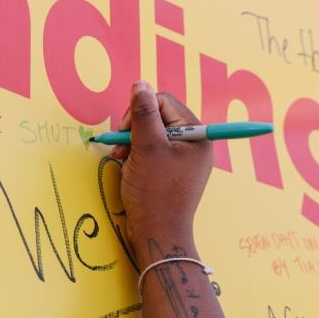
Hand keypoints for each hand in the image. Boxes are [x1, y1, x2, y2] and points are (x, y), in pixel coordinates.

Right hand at [112, 81, 212, 267]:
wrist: (158, 234)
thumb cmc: (155, 192)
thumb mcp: (146, 147)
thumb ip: (142, 113)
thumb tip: (140, 83)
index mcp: (197, 135)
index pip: (164, 102)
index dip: (140, 110)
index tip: (124, 131)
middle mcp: (195, 145)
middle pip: (159, 116)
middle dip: (135, 128)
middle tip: (120, 147)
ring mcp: (184, 160)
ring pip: (152, 134)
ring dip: (132, 142)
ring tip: (121, 159)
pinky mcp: (172, 172)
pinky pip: (153, 151)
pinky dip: (137, 155)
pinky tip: (126, 167)